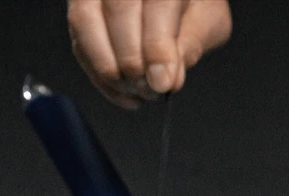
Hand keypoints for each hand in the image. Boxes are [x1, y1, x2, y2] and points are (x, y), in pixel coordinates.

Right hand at [68, 0, 231, 107]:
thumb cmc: (195, 4)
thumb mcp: (209, 19)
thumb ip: (191, 44)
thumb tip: (166, 78)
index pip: (156, 2)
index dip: (157, 47)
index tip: (162, 83)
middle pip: (118, 8)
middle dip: (133, 60)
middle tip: (151, 90)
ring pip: (86, 22)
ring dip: (109, 69)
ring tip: (137, 92)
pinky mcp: (82, 8)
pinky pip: (79, 41)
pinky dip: (99, 75)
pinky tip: (125, 93)